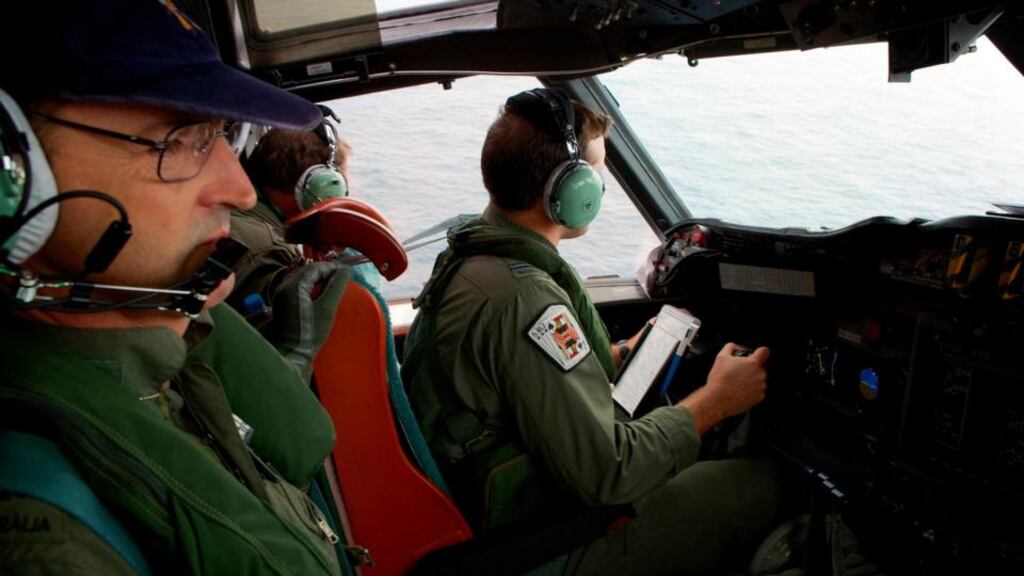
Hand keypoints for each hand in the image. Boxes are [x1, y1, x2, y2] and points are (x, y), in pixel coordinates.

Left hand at [270, 261, 349, 380]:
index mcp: (293, 286)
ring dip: (318, 279)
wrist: (291, 354)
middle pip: (306, 272)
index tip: (346, 271)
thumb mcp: (326, 309)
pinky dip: (311, 287)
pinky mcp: (283, 305)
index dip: (331, 267)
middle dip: (325, 272)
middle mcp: (284, 288)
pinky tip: (320, 295)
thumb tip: (344, 271)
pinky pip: (298, 289)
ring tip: (333, 285)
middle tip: (341, 277)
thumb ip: (335, 288)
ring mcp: (282, 297)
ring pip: (302, 279)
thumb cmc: (310, 333)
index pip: (315, 268)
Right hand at [679, 343, 769, 433]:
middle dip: (751, 368)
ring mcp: (760, 386)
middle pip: (760, 367)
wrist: (718, 400)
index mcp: (753, 363)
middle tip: (738, 372)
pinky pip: (758, 391)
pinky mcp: (759, 397)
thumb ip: (731, 347)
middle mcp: (760, 374)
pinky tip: (740, 391)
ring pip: (759, 379)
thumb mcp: (721, 357)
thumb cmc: (720, 380)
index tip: (756, 355)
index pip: (764, 351)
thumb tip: (736, 347)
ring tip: (738, 383)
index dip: (759, 352)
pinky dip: (751, 391)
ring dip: (751, 380)